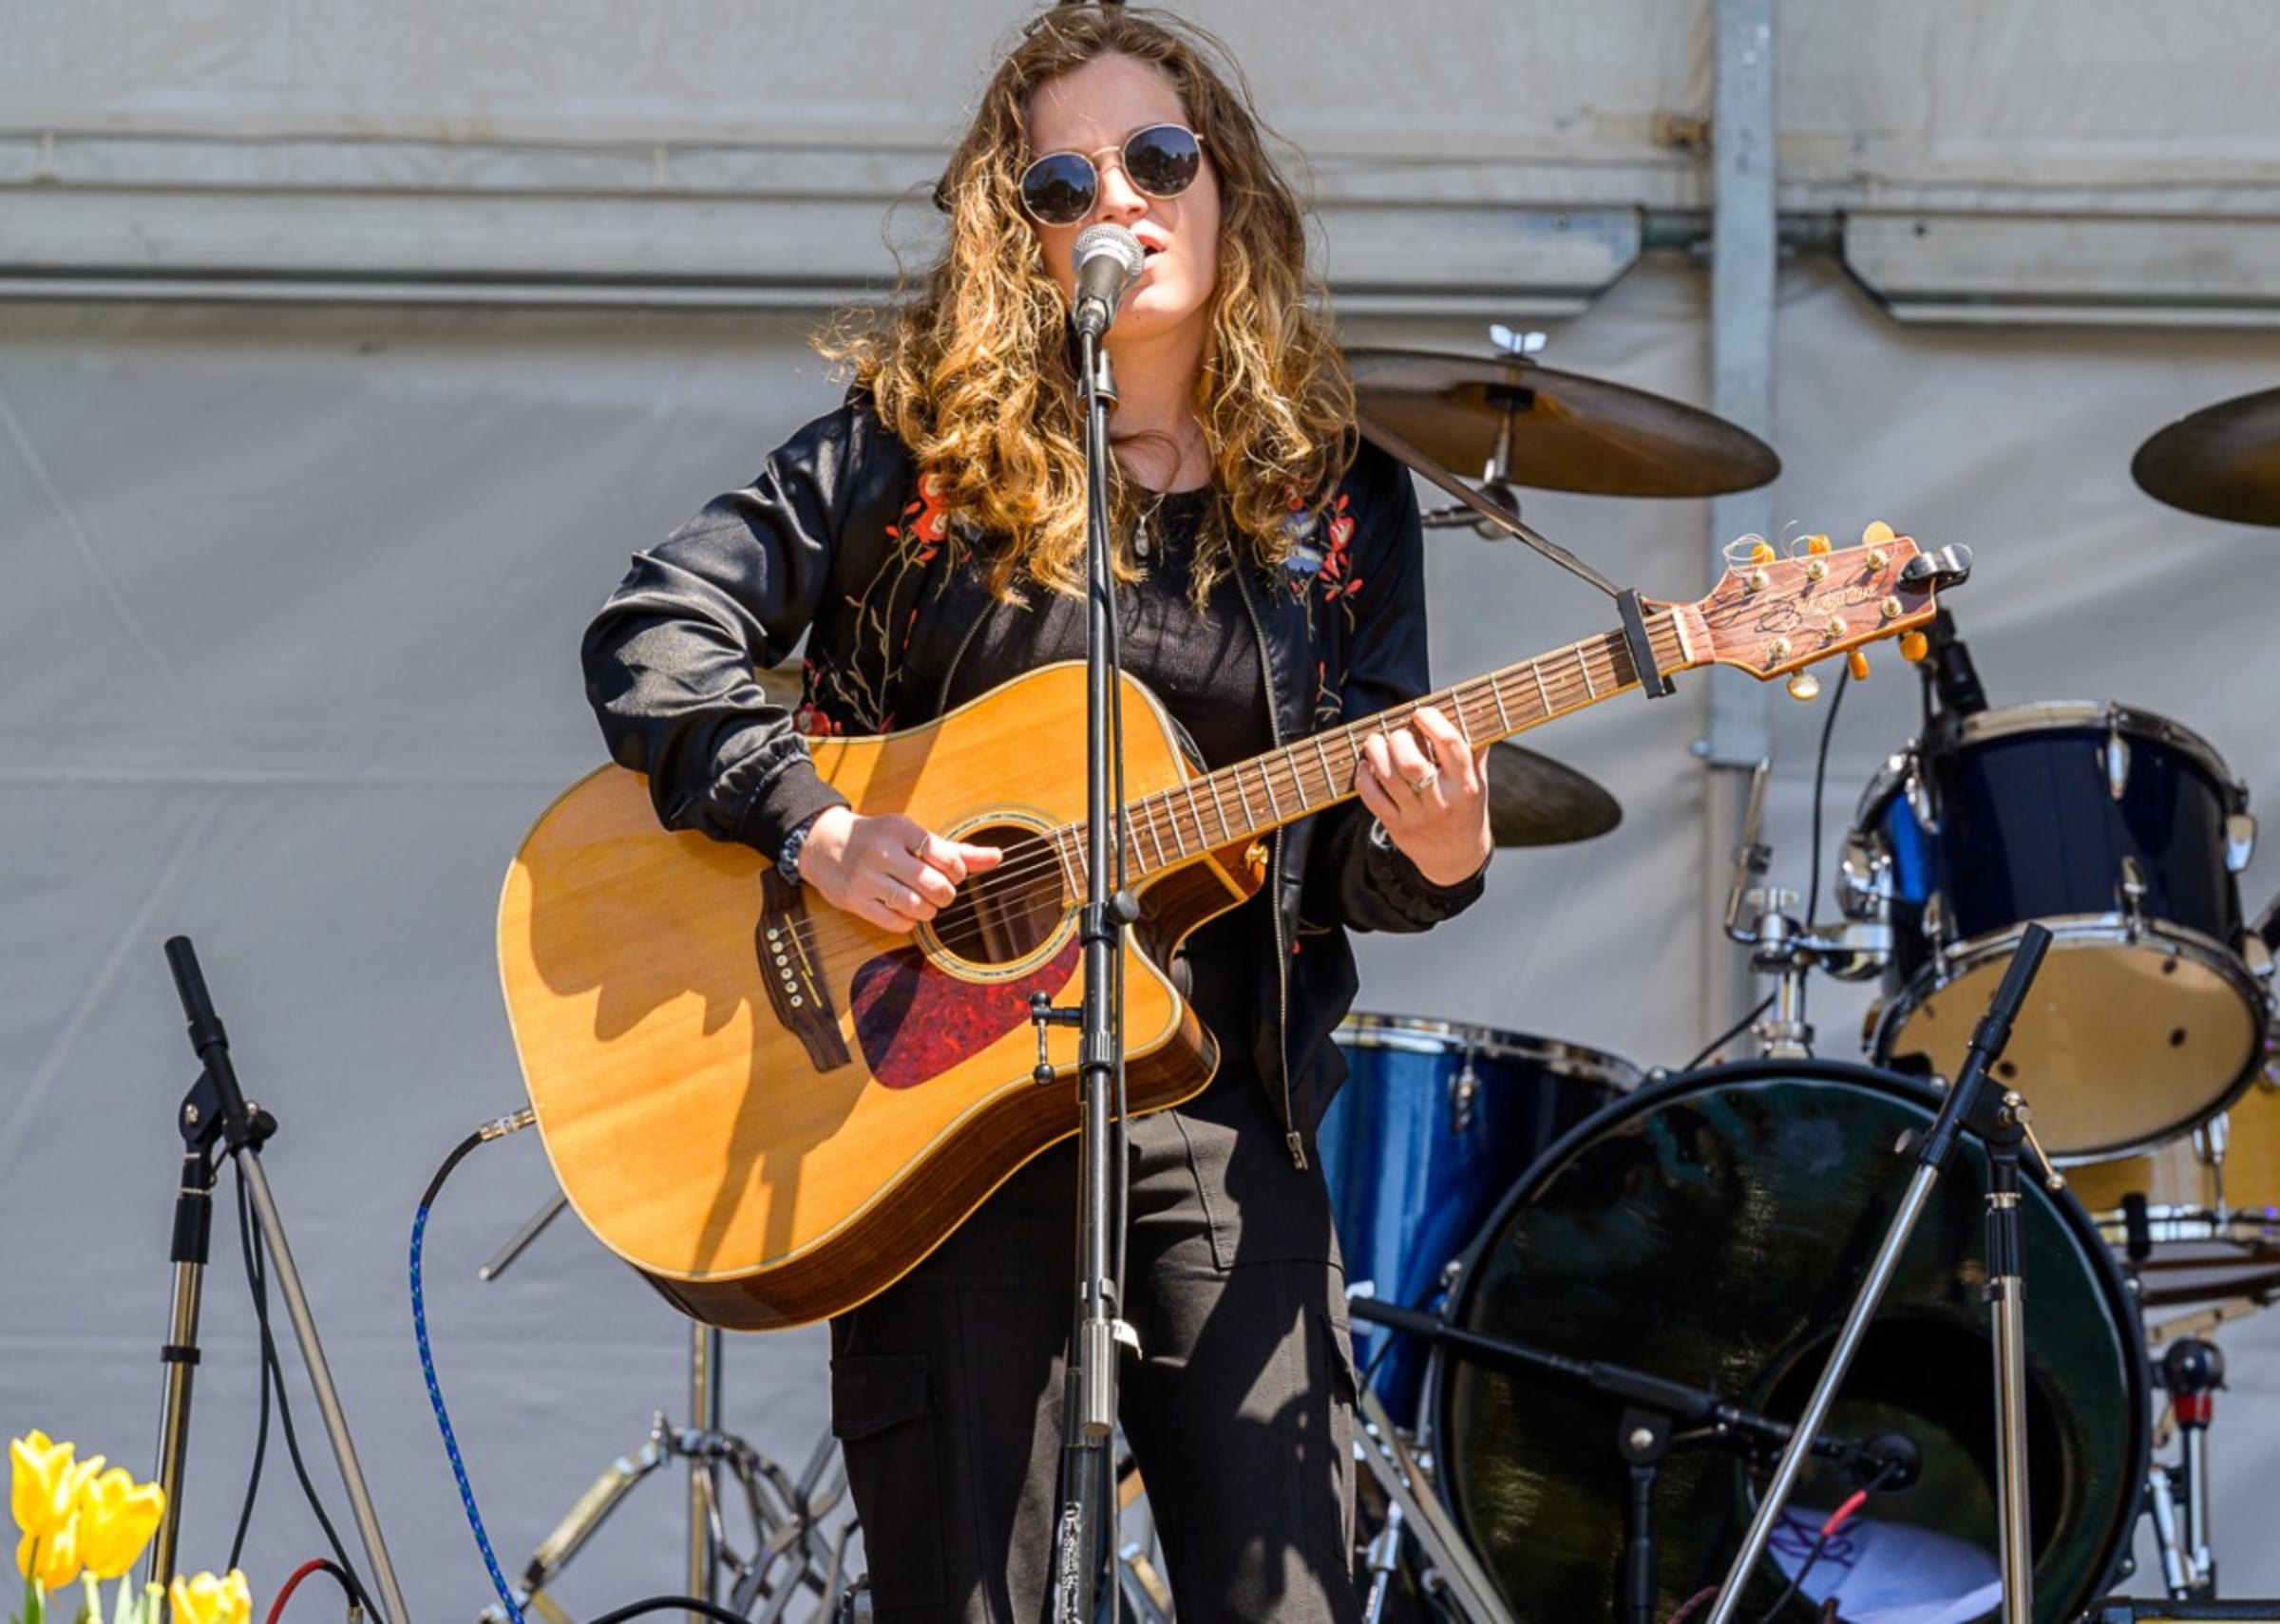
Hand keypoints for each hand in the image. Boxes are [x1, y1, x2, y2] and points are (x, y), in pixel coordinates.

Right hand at [798, 807, 1004, 934]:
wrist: (825, 844)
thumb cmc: (882, 840)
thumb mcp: (916, 838)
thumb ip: (957, 850)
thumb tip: (999, 857)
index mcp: (901, 829)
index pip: (945, 856)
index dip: (957, 872)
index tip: (951, 873)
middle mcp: (882, 851)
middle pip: (933, 885)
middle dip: (945, 895)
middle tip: (940, 892)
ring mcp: (866, 876)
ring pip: (915, 906)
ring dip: (928, 911)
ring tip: (924, 903)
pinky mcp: (854, 899)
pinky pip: (894, 922)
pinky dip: (907, 922)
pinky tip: (904, 911)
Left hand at [1354, 705, 1492, 887]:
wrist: (1457, 859)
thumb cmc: (1465, 810)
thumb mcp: (1478, 782)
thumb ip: (1473, 750)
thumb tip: (1471, 712)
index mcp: (1465, 785)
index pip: (1450, 744)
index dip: (1431, 721)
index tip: (1420, 713)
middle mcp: (1442, 801)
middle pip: (1411, 762)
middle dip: (1398, 739)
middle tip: (1396, 734)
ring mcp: (1417, 816)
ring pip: (1388, 777)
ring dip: (1376, 752)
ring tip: (1375, 742)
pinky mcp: (1396, 826)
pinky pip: (1372, 798)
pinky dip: (1364, 777)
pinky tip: (1366, 766)